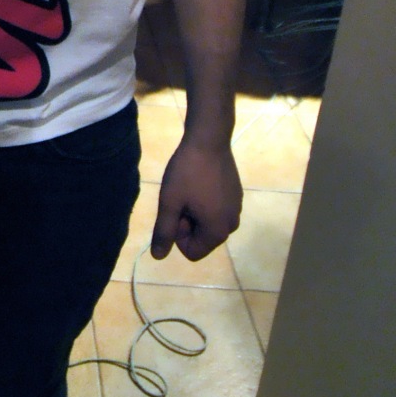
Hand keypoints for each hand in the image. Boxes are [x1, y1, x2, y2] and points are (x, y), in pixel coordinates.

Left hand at [151, 137, 241, 262]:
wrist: (209, 139)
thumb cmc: (187, 172)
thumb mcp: (169, 203)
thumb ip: (164, 232)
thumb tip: (158, 257)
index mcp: (218, 231)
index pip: (192, 252)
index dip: (178, 234)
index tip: (176, 210)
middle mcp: (232, 225)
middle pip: (202, 239)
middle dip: (187, 224)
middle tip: (180, 198)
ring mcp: (237, 209)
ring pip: (208, 224)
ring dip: (195, 212)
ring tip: (189, 189)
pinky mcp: (237, 195)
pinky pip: (216, 210)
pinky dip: (205, 202)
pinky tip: (200, 182)